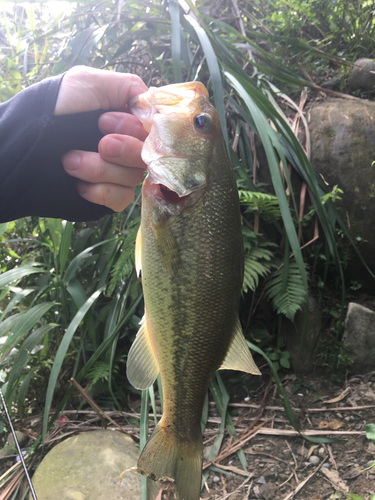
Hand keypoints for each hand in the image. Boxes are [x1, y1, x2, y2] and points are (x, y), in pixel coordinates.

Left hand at [57, 66, 147, 211]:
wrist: (21, 149)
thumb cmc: (52, 110)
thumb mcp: (87, 81)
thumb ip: (129, 86)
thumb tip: (154, 107)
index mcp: (124, 119)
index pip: (153, 129)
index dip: (135, 128)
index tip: (105, 121)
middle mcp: (124, 145)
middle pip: (148, 155)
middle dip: (123, 149)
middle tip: (99, 143)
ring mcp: (116, 172)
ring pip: (133, 177)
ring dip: (100, 169)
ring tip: (70, 160)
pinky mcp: (107, 196)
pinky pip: (122, 199)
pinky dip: (101, 191)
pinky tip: (79, 184)